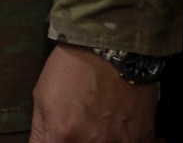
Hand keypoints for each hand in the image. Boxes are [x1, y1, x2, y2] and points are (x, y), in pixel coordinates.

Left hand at [30, 44, 156, 142]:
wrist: (111, 49)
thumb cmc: (74, 68)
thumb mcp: (43, 98)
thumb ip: (41, 132)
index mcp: (63, 136)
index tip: (57, 138)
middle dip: (75, 141)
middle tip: (78, 128)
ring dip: (100, 140)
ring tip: (97, 125)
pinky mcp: (142, 138)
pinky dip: (120, 140)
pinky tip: (114, 127)